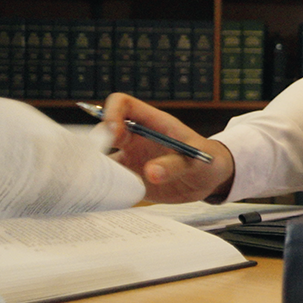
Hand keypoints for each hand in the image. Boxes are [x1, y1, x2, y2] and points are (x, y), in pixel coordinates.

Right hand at [102, 93, 234, 202]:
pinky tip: (102, 198)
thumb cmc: (206, 160)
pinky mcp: (130, 178)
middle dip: (96, 143)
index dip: (112, 113)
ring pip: (102, 157)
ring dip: (96, 168)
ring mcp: (131, 158)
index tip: (113, 134)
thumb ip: (175, 165)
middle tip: (97, 164)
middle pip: (104, 131)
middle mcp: (135, 138)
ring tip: (93, 183)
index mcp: (152, 123)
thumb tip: (151, 173)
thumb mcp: (197, 161)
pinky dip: (104, 188)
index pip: (122, 104)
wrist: (209, 180)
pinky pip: (110, 181)